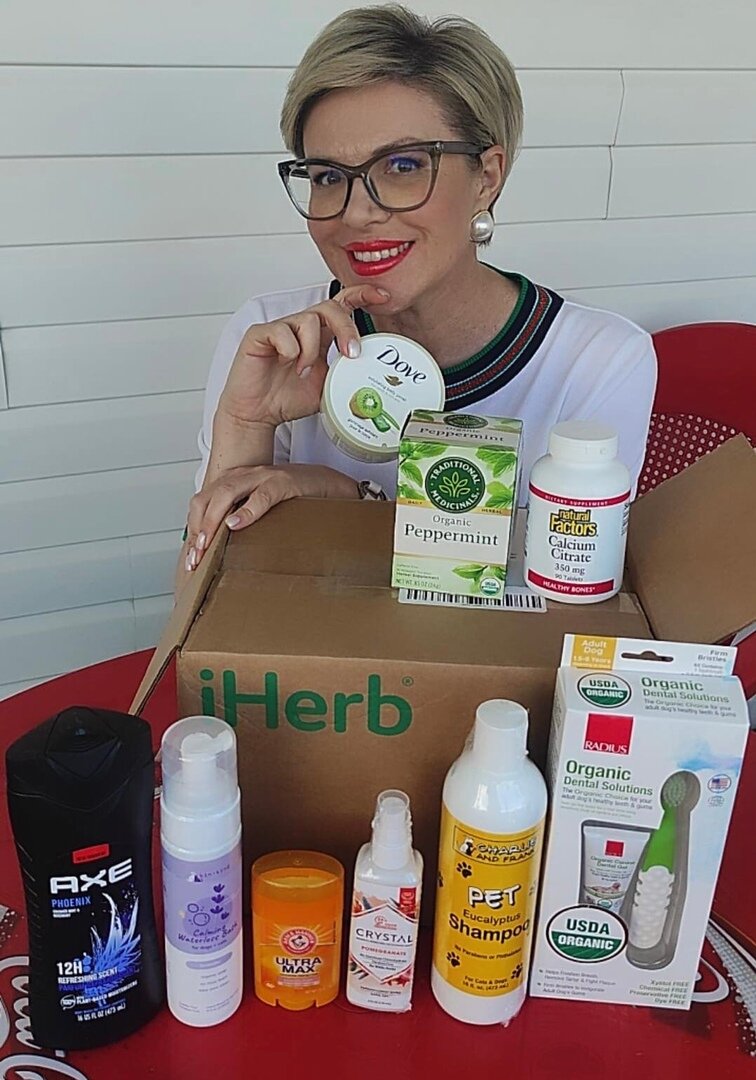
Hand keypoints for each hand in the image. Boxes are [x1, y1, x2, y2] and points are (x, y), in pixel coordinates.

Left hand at [183, 464, 358, 571]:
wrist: (331, 483)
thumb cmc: (297, 500)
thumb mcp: (263, 513)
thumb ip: (243, 523)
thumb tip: (223, 552)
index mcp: (237, 483)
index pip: (203, 503)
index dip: (193, 529)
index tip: (191, 558)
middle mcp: (245, 476)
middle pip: (208, 497)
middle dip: (198, 528)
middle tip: (195, 557)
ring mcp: (263, 477)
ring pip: (226, 493)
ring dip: (213, 520)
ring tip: (207, 543)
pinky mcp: (285, 481)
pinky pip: (262, 495)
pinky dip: (247, 510)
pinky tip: (236, 525)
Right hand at [218, 284, 390, 429]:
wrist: (258, 414)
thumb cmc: (286, 399)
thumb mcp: (329, 388)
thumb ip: (346, 374)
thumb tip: (369, 371)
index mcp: (319, 337)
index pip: (342, 305)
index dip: (362, 295)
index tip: (382, 297)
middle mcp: (301, 328)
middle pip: (330, 307)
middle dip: (345, 328)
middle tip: (350, 353)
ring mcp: (280, 329)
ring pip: (308, 319)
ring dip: (312, 349)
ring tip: (303, 370)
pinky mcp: (260, 334)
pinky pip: (282, 331)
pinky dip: (290, 350)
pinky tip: (286, 364)